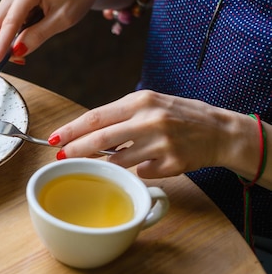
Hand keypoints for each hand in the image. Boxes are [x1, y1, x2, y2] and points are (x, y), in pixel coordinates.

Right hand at [0, 0, 98, 66]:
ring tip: (30, 42)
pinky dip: (14, 32)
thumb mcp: (62, 20)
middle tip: (18, 60)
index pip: (9, 22)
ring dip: (9, 39)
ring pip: (0, 23)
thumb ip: (38, 35)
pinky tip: (29, 32)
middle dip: (3, 44)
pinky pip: (7, 20)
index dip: (0, 44)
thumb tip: (16, 51)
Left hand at [47, 90, 260, 179]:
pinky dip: (140, 170)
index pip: (95, 116)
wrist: (220, 131)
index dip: (71, 130)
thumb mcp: (150, 104)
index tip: (53, 139)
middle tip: (61, 157)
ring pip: (119, 160)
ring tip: (114, 157)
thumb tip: (86, 132)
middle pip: (100, 139)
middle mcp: (150, 120)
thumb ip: (121, 116)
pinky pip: (142, 172)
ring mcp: (161, 143)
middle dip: (75, 150)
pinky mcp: (172, 164)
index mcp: (140, 101)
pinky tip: (152, 161)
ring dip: (109, 163)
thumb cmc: (180, 115)